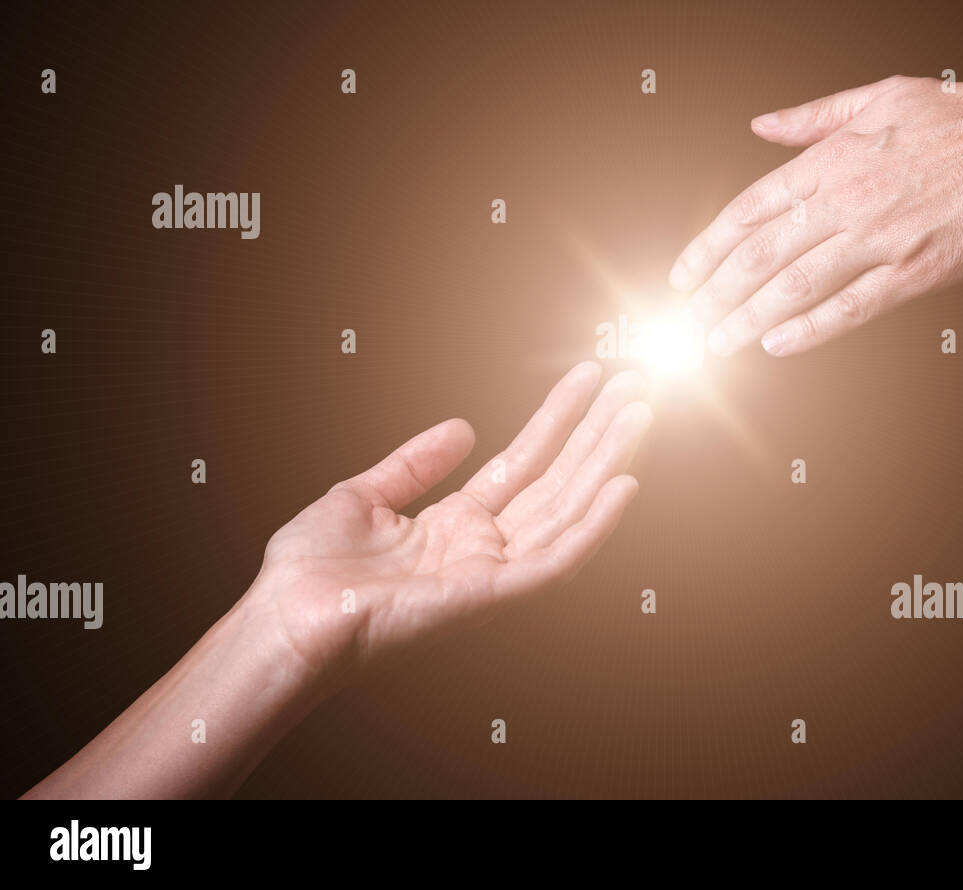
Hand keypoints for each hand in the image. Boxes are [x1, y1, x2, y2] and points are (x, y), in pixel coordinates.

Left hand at [249, 362, 651, 685]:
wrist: (285, 620)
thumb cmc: (310, 573)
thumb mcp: (363, 496)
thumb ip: (415, 464)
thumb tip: (463, 427)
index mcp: (456, 525)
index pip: (525, 462)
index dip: (558, 419)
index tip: (588, 380)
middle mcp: (483, 548)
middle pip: (557, 480)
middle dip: (597, 432)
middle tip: (635, 384)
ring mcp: (491, 572)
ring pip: (566, 509)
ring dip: (607, 461)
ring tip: (639, 414)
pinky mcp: (490, 595)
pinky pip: (555, 560)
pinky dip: (594, 526)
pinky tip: (624, 485)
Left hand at [668, 74, 962, 356]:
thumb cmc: (962, 113)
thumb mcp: (878, 96)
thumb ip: (813, 118)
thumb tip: (761, 125)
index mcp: (832, 159)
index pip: (750, 209)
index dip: (709, 247)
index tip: (684, 276)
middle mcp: (846, 199)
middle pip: (761, 254)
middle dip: (716, 293)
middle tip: (687, 322)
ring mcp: (880, 238)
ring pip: (795, 285)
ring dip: (748, 318)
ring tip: (716, 343)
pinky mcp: (918, 270)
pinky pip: (851, 306)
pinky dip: (810, 328)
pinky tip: (777, 346)